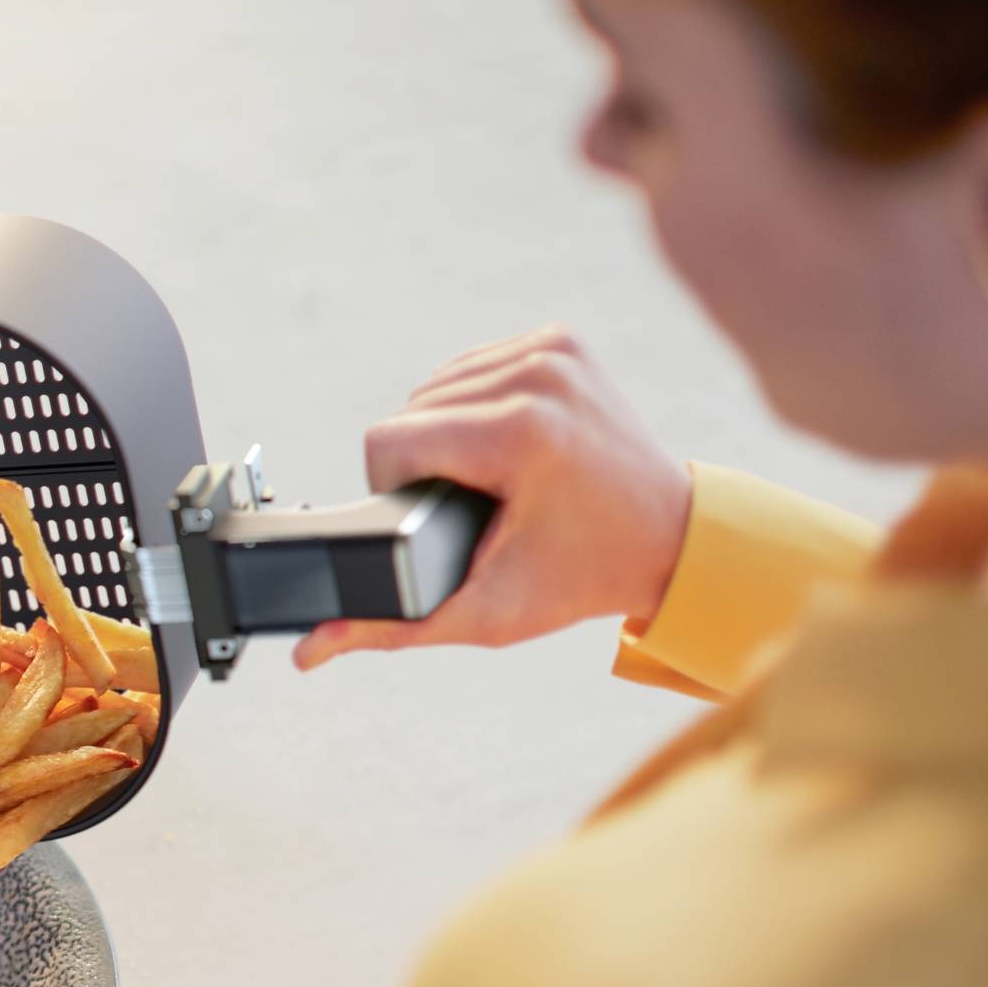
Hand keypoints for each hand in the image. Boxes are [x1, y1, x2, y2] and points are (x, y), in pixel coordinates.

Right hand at [295, 327, 691, 669]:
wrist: (674, 537)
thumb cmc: (583, 576)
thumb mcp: (488, 609)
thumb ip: (393, 626)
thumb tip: (312, 648)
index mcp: (519, 432)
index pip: (389, 441)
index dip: (394, 489)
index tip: (438, 517)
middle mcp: (538, 375)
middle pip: (409, 412)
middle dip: (423, 463)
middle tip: (471, 505)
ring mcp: (552, 350)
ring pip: (435, 385)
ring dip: (444, 432)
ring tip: (488, 477)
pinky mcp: (560, 338)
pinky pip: (473, 366)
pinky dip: (473, 404)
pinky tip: (502, 443)